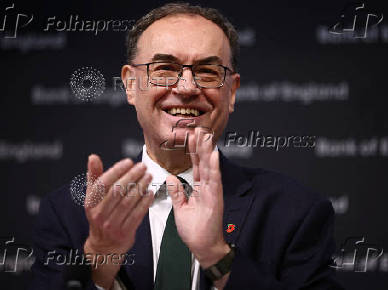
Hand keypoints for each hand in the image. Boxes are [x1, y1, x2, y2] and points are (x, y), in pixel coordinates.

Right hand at [83, 154, 153, 287]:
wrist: (104, 246)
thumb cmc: (100, 216)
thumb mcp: (93, 197)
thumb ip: (94, 176)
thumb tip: (93, 157)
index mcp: (91, 203)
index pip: (103, 183)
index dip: (116, 170)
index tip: (128, 162)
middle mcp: (100, 214)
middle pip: (117, 191)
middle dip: (132, 176)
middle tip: (142, 167)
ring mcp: (112, 224)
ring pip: (128, 202)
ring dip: (140, 187)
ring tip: (148, 176)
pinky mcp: (125, 232)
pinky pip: (137, 215)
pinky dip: (144, 203)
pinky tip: (150, 193)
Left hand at [166, 128, 229, 268]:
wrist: (202, 247)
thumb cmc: (194, 231)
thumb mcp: (181, 209)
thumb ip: (177, 193)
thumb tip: (171, 178)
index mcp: (199, 189)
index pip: (196, 166)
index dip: (193, 151)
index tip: (190, 137)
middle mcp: (207, 188)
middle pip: (203, 163)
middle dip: (201, 146)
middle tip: (199, 129)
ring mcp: (212, 192)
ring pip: (210, 168)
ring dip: (208, 151)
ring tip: (206, 136)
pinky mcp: (215, 199)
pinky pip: (214, 180)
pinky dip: (214, 167)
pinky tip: (214, 154)